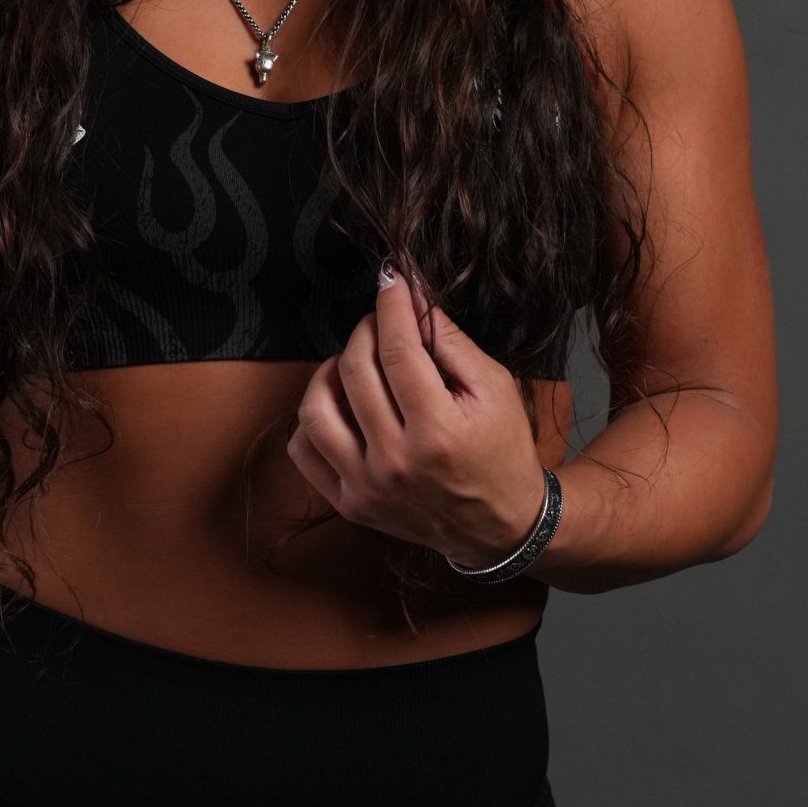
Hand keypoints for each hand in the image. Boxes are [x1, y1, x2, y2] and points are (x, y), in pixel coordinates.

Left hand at [287, 263, 548, 571]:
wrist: (501, 526)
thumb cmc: (503, 451)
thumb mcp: (496, 389)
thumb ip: (452, 342)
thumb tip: (413, 297)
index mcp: (437, 433)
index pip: (397, 350)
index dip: (391, 305)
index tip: (391, 280)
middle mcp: (395, 463)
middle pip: (355, 371)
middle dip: (366, 330)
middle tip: (383, 320)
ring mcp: (366, 487)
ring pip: (316, 409)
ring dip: (331, 370)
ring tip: (356, 361)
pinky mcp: (350, 505)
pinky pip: (304, 451)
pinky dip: (313, 417)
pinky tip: (341, 403)